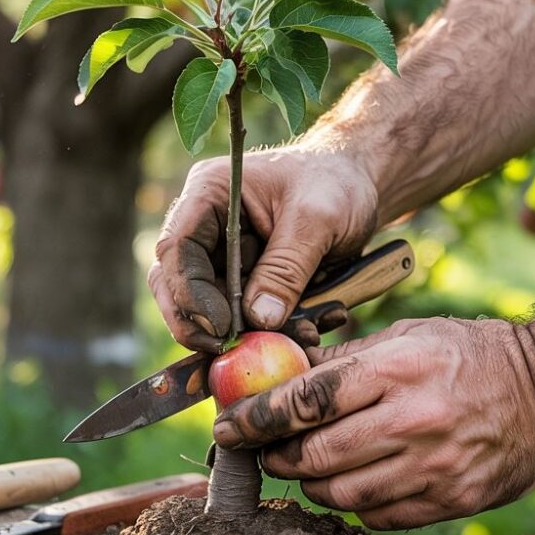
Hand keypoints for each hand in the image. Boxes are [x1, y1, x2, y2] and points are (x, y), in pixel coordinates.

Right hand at [148, 147, 378, 350]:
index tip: (221, 327)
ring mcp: (222, 255)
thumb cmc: (336, 184)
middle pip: (176, 284)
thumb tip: (259, 320)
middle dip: (200, 324)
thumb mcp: (318, 219)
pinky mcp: (244, 280)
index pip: (177, 249)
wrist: (358, 184)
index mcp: (209, 193)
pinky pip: (242, 315)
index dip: (190, 293)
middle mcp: (205, 226)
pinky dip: (270, 331)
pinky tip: (309, 329)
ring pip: (207, 308)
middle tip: (231, 350)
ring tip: (298, 336)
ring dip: (244, 333)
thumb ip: (287, 268)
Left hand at [211, 318, 534, 529]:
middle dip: (274, 457)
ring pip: (339, 494)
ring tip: (303, 466)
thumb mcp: (409, 335)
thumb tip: (283, 376)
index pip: (304, 400)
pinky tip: (352, 483)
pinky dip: (352, 504)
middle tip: (261, 452)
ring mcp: (434, 467)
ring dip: (308, 484)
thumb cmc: (473, 354)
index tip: (227, 428)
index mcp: (396, 369)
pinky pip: (377, 516)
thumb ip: (346, 361)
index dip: (255, 418)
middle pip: (313, 455)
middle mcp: (413, 421)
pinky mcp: (451, 502)